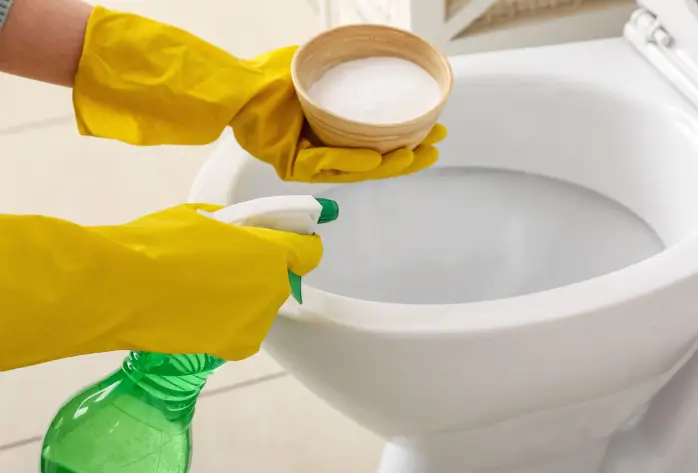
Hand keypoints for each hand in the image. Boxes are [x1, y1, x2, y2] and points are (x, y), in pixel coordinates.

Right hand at [0, 204, 321, 369]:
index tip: (287, 241)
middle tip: (227, 264)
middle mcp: (272, 290)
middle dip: (263, 270)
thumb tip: (242, 235)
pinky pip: (240, 329)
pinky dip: (227, 321)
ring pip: (259, 306)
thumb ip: (235, 228)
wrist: (121, 290)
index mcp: (271, 253)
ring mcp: (254, 323)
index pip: (309, 252)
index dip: (300, 244)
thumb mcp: (203, 217)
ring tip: (203, 291)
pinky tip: (197, 314)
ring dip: (244, 298)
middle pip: (281, 279)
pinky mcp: (233, 348)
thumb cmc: (158, 243)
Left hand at [72, 8, 445, 182]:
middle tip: (435, 148)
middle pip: (374, 161)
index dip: (407, 141)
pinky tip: (377, 158)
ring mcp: (309, 160)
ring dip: (389, 164)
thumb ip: (346, 66)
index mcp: (333, 131)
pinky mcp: (292, 165)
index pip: (376, 142)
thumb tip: (380, 50)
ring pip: (356, 168)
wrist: (233, 84)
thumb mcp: (317, 65)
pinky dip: (353, 161)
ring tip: (416, 154)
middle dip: (408, 157)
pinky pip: (327, 164)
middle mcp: (324, 149)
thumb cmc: (267, 77)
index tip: (434, 132)